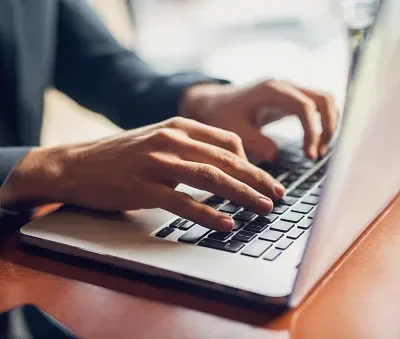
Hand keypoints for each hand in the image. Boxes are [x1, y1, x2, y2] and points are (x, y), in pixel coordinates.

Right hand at [2, 117, 284, 231]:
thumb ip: (188, 147)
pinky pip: (183, 202)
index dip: (251, 162)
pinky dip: (208, 214)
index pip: (227, 141)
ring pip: (210, 178)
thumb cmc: (121, 155)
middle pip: (225, 160)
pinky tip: (226, 224)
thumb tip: (220, 165)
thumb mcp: (157, 140)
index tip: (264, 179)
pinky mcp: (143, 187)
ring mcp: (157, 163)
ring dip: (241, 195)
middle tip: (278, 195)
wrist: (77, 164)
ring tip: (263, 209)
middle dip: (257, 179)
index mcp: (178, 126)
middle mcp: (171, 139)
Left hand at [182, 80, 338, 160]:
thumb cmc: (222, 114)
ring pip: (325, 100)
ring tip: (316, 152)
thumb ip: (254, 141)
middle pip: (324, 98)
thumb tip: (275, 156)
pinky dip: (322, 123)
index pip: (304, 106)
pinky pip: (317, 106)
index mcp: (271, 90)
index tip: (309, 154)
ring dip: (328, 125)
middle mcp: (285, 85)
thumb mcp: (233, 129)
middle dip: (328, 127)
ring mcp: (290, 89)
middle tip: (317, 154)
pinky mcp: (292, 98)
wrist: (216, 102)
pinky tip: (313, 143)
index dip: (312, 131)